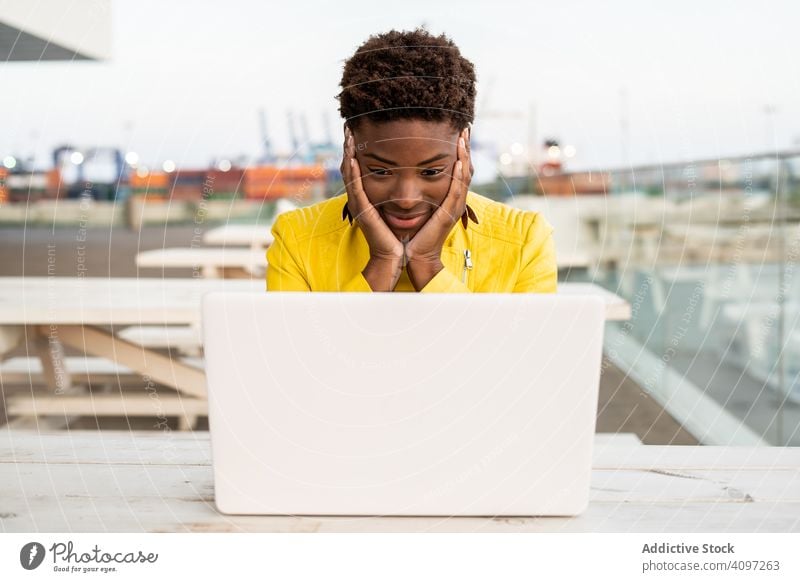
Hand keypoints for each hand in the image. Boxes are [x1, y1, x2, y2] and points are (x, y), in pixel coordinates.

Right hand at [340, 125, 404, 290]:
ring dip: (347, 152)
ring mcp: (359, 203)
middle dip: (348, 146)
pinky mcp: (362, 210)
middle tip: (348, 126)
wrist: (396, 255)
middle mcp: (361, 197)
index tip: (359, 131)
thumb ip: (400, 193)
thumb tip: (412, 178)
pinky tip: (351, 156)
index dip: (358, 149)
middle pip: (350, 165)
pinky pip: (354, 186)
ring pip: (349, 172)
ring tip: (347, 134)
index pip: (360, 166)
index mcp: (369, 195)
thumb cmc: (401, 234)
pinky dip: (351, 171)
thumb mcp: (400, 208)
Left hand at [405, 128, 472, 289]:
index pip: (455, 168)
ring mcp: (454, 207)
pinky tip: (460, 160)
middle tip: (465, 127)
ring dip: (465, 155)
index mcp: (446, 198)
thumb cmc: (409, 234)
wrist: (411, 256)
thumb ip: (413, 192)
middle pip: (465, 168)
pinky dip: (460, 174)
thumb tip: (402, 174)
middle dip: (466, 147)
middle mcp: (453, 200)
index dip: (458, 150)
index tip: (456, 131)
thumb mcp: (412, 207)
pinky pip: (458, 190)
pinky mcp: (449, 214)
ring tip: (464, 136)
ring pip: (464, 176)